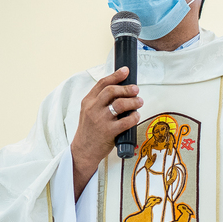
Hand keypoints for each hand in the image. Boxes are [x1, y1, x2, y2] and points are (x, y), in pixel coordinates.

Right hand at [70, 68, 141, 194]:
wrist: (83, 150)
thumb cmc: (89, 131)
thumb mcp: (88, 112)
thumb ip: (100, 101)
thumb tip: (120, 90)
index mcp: (88, 102)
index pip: (102, 84)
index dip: (115, 75)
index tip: (125, 71)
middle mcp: (93, 109)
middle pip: (112, 91)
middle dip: (127, 88)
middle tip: (136, 90)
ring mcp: (100, 120)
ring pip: (120, 104)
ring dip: (133, 101)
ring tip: (139, 102)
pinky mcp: (108, 132)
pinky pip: (126, 121)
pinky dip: (134, 117)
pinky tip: (136, 116)